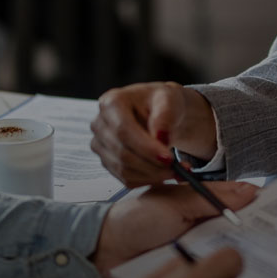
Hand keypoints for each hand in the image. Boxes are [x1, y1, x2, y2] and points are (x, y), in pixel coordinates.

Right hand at [91, 82, 217, 187]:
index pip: (123, 130)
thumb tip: (160, 136)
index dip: (145, 148)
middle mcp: (101, 124)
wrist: (159, 112)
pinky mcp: (107, 161)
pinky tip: (162, 172)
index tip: (167, 158)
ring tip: (173, 170)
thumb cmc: (161, 102)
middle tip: (175, 167)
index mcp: (111, 103)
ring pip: (124, 169)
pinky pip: (126, 178)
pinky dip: (147, 180)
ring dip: (151, 175)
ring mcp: (101, 144)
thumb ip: (164, 114)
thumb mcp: (168, 98)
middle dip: (152, 165)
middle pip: (122, 153)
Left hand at [91, 180, 256, 277]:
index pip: (238, 202)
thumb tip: (251, 192)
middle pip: (240, 230)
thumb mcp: (174, 203)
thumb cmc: (136, 220)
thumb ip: (210, 198)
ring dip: (248, 257)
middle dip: (261, 234)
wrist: (106, 251)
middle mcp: (204, 226)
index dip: (260, 205)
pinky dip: (229, 276)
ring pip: (231, 254)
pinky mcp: (193, 274)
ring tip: (276, 261)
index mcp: (201, 203)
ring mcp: (200, 251)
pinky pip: (216, 274)